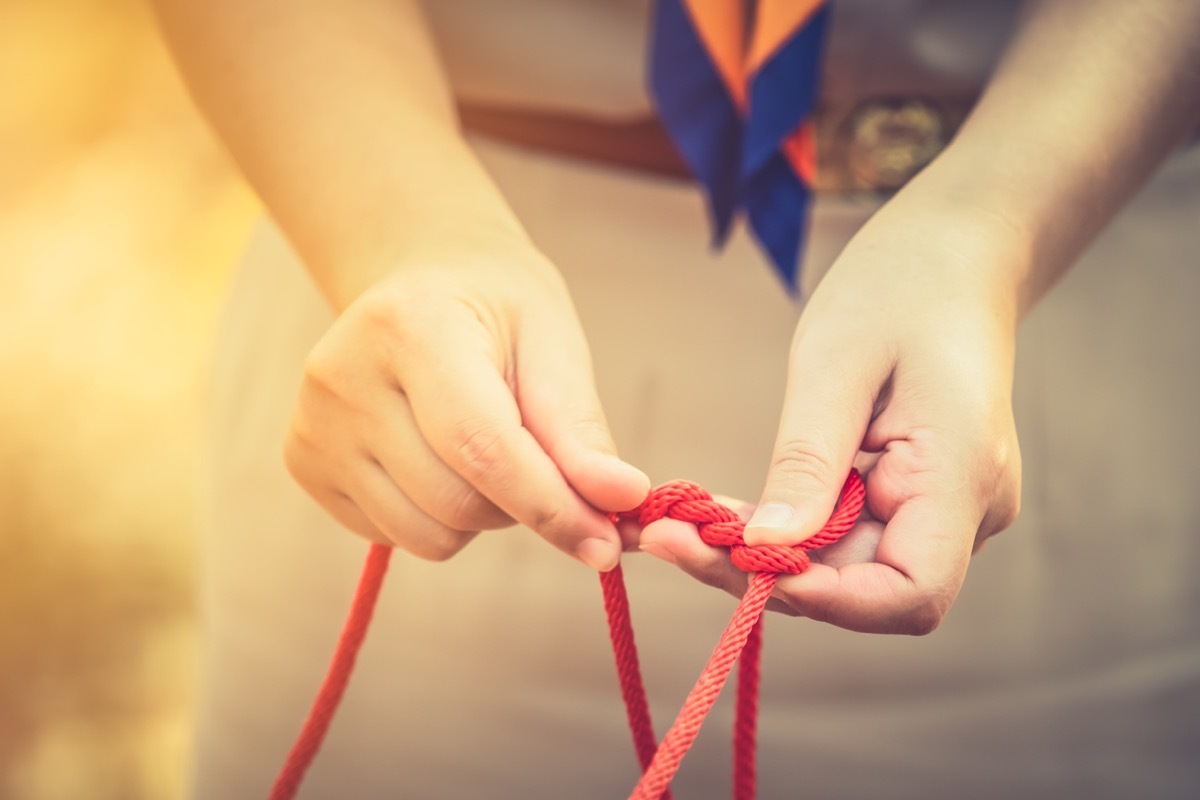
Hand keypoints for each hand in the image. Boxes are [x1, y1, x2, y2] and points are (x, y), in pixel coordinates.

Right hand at [284, 234, 648, 567]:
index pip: (482, 447)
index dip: (550, 506)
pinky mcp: (302, 463)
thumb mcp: (552, 343)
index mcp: (409, 325)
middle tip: (541, 460)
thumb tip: (621, 500)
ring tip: (483, 452)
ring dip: (481, 517)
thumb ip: (580, 427)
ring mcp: (312, 424)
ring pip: (427, 535)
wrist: (421, 279)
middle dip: (522, 504)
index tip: (607, 542)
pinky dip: (437, 518)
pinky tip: (438, 459)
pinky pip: (395, 536)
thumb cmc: (497, 308)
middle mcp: (341, 376)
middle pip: (456, 502)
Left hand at [640, 205, 1022, 632]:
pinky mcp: (913, 498)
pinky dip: (786, 532)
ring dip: (765, 557)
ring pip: (848, 570)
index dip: (826, 599)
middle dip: (766, 577)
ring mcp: (943, 508)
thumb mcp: (836, 365)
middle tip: (669, 539)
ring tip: (680, 524)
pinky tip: (723, 513)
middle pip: (866, 589)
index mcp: (964, 475)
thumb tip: (765, 549)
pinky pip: (846, 537)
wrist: (952, 256)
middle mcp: (965, 509)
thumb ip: (806, 463)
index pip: (911, 594)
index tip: (737, 562)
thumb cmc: (899, 288)